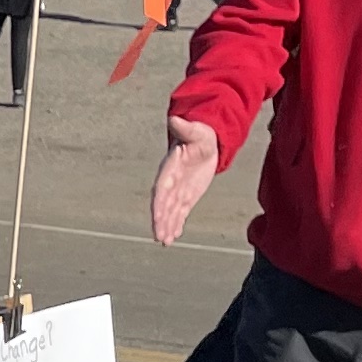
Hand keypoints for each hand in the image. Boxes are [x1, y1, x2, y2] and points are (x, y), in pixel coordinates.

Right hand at [150, 117, 220, 245]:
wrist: (205, 140)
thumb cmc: (200, 134)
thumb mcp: (196, 130)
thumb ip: (185, 128)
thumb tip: (175, 119)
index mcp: (170, 167)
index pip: (161, 188)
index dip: (159, 203)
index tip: (157, 216)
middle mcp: (170, 181)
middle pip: (163, 204)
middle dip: (160, 221)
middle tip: (159, 237)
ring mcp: (177, 190)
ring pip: (170, 212)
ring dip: (167, 227)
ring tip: (165, 242)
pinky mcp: (186, 195)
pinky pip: (179, 212)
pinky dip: (176, 224)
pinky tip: (173, 237)